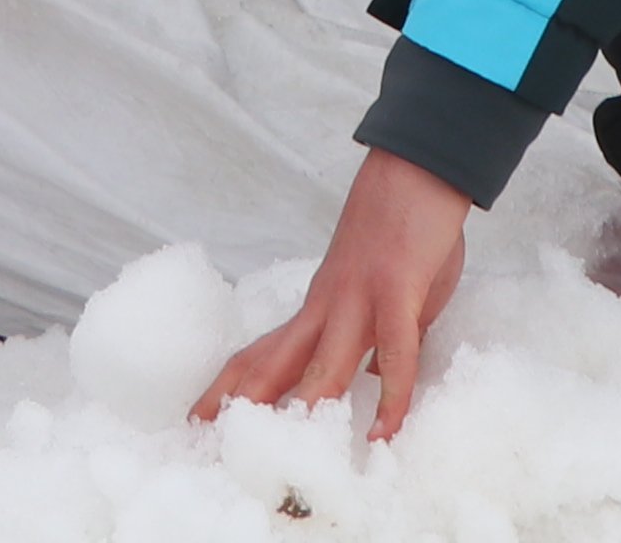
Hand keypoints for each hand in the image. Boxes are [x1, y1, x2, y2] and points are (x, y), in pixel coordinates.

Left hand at [199, 148, 470, 437]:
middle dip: (240, 404)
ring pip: (322, 360)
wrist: (418, 165)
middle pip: (272, 360)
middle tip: (207, 443)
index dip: (232, 387)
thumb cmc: (403, 225)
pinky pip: (395, 351)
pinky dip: (390, 395)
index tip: (202, 420)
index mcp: (318, 305)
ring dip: (303, 408)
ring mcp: (358, 296)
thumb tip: (374, 375)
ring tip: (287, 456)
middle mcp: (326, 304)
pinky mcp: (397, 289)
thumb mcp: (383, 291)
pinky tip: (383, 431)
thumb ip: (376, 333)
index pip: (264, 352)